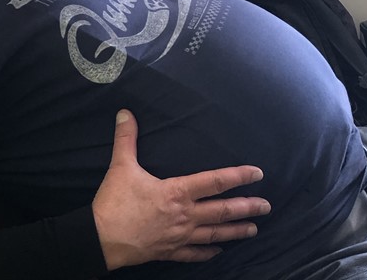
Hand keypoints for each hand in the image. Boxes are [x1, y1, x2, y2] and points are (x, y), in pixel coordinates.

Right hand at [92, 109, 269, 270]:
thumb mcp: (121, 166)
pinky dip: (208, 253)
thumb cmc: (114, 202)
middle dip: (247, 207)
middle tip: (267, 206)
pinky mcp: (168, 252)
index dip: (238, 176)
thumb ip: (126, 138)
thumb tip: (125, 112)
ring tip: (253, 229)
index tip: (258, 174)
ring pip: (214, 234)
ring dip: (235, 231)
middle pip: (222, 211)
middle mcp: (184, 215)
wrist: (99, 239)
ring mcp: (179, 237)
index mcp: (176, 192)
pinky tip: (219, 252)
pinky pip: (194, 254)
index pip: (214, 182)